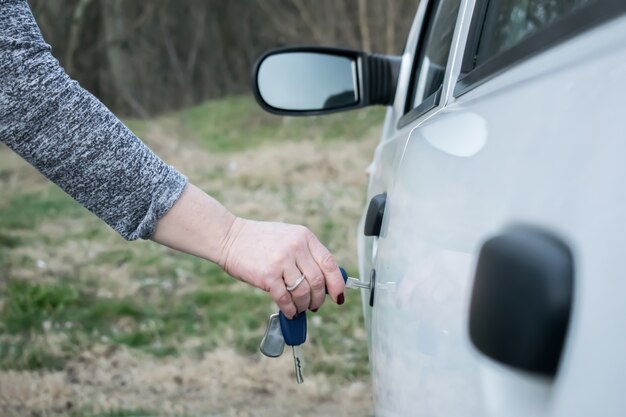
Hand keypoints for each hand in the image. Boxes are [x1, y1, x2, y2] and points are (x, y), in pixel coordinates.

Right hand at [217, 217, 345, 317]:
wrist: (230, 237)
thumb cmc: (260, 240)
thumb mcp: (288, 237)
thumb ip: (306, 254)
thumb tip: (324, 281)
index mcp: (304, 236)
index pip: (329, 263)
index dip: (337, 283)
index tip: (338, 296)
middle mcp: (295, 247)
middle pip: (318, 281)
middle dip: (319, 298)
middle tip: (315, 305)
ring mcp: (281, 261)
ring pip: (303, 292)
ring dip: (304, 305)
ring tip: (300, 308)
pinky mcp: (267, 275)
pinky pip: (285, 299)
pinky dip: (290, 309)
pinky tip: (289, 311)